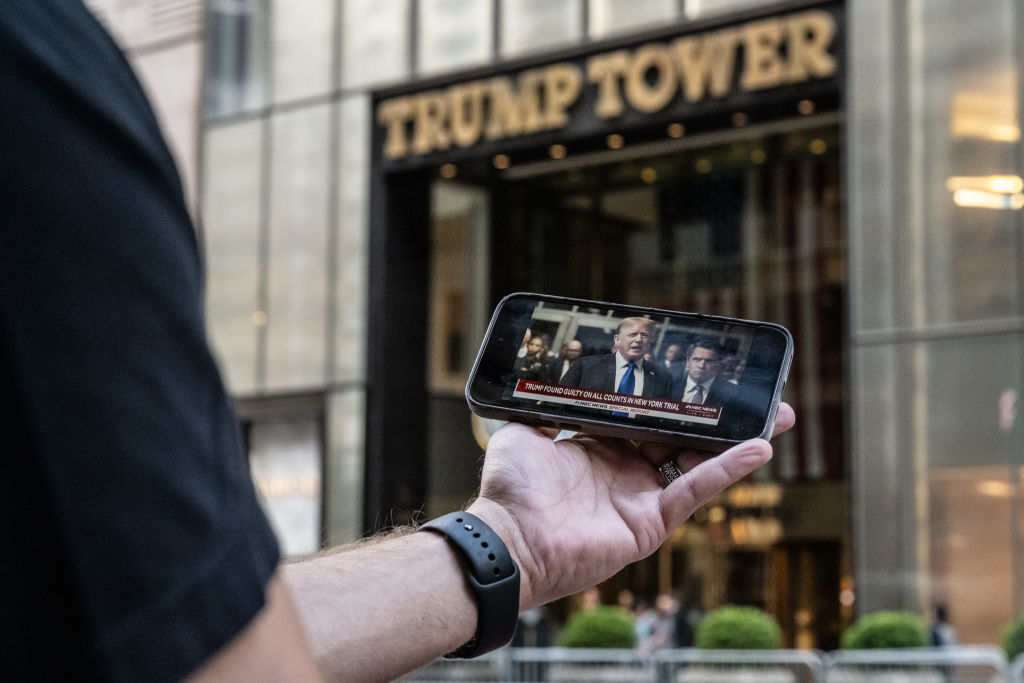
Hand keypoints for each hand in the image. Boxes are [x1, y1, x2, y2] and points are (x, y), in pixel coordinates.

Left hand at [467, 402, 794, 609]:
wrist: (508, 539)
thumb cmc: (509, 491)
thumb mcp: (524, 431)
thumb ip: (544, 406)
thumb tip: (546, 378)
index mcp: (598, 447)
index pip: (645, 417)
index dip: (672, 398)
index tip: (697, 375)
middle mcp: (625, 470)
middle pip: (682, 436)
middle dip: (718, 416)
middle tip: (752, 392)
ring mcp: (642, 496)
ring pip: (699, 460)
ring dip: (737, 438)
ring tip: (777, 415)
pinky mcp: (652, 522)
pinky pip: (696, 490)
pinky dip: (728, 469)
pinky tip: (759, 448)